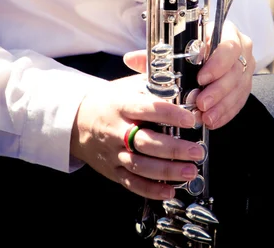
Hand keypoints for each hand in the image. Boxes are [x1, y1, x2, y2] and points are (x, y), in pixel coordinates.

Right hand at [70, 72, 205, 200]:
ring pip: (141, 166)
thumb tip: (182, 85)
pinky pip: (132, 183)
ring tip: (190, 171)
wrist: (76, 120)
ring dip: (168, 171)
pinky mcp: (112, 170)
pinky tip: (170, 190)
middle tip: (197, 150)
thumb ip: (152, 83)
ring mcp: (113, 153)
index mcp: (121, 105)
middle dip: (174, 149)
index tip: (190, 119)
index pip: (147, 109)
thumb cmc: (110, 101)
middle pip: (146, 142)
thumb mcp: (127, 85)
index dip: (170, 115)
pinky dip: (151, 190)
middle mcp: (116, 130)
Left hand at [126, 23, 253, 130]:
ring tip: (205, 118)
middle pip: (234, 71)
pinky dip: (225, 113)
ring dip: (221, 105)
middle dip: (217, 90)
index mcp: (225, 32)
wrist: (209, 54)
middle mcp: (240, 48)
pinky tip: (212, 121)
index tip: (200, 78)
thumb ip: (155, 55)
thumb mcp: (175, 49)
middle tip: (200, 103)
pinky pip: (239, 102)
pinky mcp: (245, 86)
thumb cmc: (191, 49)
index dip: (217, 64)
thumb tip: (130, 59)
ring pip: (238, 88)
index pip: (228, 46)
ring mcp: (245, 68)